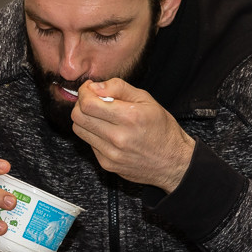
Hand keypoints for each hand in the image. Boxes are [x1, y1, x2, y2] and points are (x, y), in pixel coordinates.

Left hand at [71, 79, 194, 192]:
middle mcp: (118, 137)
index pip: (88, 104)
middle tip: (92, 101)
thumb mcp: (147, 100)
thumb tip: (95, 87)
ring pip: (79, 130)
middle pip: (78, 117)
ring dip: (85, 119)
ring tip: (100, 116)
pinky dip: (94, 134)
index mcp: (130, 117)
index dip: (84, 92)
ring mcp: (111, 154)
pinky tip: (109, 132)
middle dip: (81, 104)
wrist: (173, 162)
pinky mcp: (107, 164)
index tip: (89, 89)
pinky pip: (89, 143)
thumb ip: (119, 88)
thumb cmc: (162, 129)